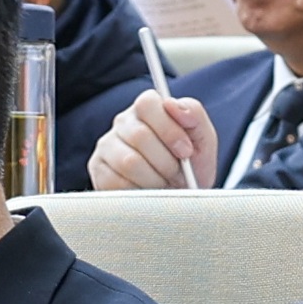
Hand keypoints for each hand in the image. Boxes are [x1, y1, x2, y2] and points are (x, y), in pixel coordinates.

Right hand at [87, 89, 215, 190]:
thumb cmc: (190, 167)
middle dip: (166, 161)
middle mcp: (123, 123)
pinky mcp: (99, 171)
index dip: (169, 130)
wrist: (180, 200)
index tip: (186, 151)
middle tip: (178, 174)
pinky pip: (116, 182)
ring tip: (165, 184)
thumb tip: (174, 104)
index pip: (147, 104)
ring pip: (128, 161)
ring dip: (155, 179)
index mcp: (148, 108)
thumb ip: (194, 116)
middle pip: (140, 136)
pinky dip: (139, 192)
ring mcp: (107, 146)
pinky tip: (148, 191)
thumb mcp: (203, 141)